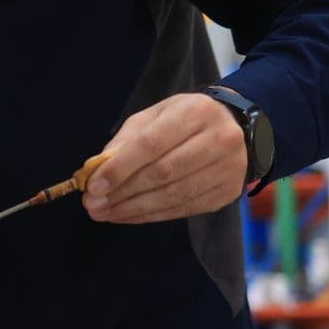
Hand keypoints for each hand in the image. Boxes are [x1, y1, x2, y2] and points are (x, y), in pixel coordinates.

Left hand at [83, 92, 246, 223]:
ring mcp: (228, 168)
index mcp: (196, 111)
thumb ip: (127, 140)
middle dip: (122, 192)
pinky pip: (183, 209)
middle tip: (93, 205)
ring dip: (133, 209)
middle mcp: (219, 139)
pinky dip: (151, 216)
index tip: (93, 185)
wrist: (235, 128)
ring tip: (104, 213)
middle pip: (162, 172)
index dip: (120, 167)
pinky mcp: (227, 192)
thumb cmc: (184, 121)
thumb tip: (97, 169)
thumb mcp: (155, 116)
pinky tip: (128, 216)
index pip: (151, 143)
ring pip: (173, 196)